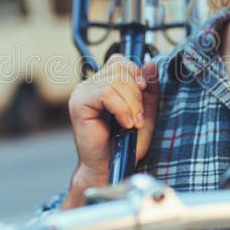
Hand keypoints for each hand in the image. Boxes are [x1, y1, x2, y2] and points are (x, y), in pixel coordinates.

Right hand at [64, 55, 159, 205]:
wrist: (109, 167)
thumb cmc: (124, 144)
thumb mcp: (145, 112)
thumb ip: (149, 89)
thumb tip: (151, 64)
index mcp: (102, 84)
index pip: (120, 61)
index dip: (136, 74)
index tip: (143, 94)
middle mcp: (89, 85)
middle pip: (120, 69)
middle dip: (136, 93)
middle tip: (137, 117)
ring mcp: (82, 93)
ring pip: (115, 81)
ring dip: (130, 104)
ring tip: (131, 123)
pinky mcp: (78, 103)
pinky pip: (107, 93)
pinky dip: (122, 109)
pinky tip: (124, 124)